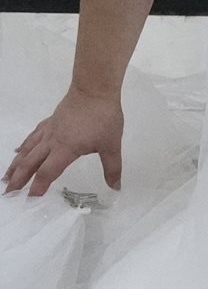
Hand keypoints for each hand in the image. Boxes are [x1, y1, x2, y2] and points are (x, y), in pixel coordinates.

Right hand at [4, 89, 124, 197]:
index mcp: (65, 149)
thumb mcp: (112, 146)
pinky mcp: (50, 121)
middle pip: (30, 162)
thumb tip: (116, 187)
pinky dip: (24, 145)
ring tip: (5, 177)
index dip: (38, 186)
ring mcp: (49, 130)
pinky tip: (18, 150)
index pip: (48, 171)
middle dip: (18, 178)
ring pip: (27, 149)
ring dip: (16, 164)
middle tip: (7, 193)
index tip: (30, 198)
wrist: (94, 90)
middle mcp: (52, 141)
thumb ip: (113, 168)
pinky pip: (33, 136)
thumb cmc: (104, 118)